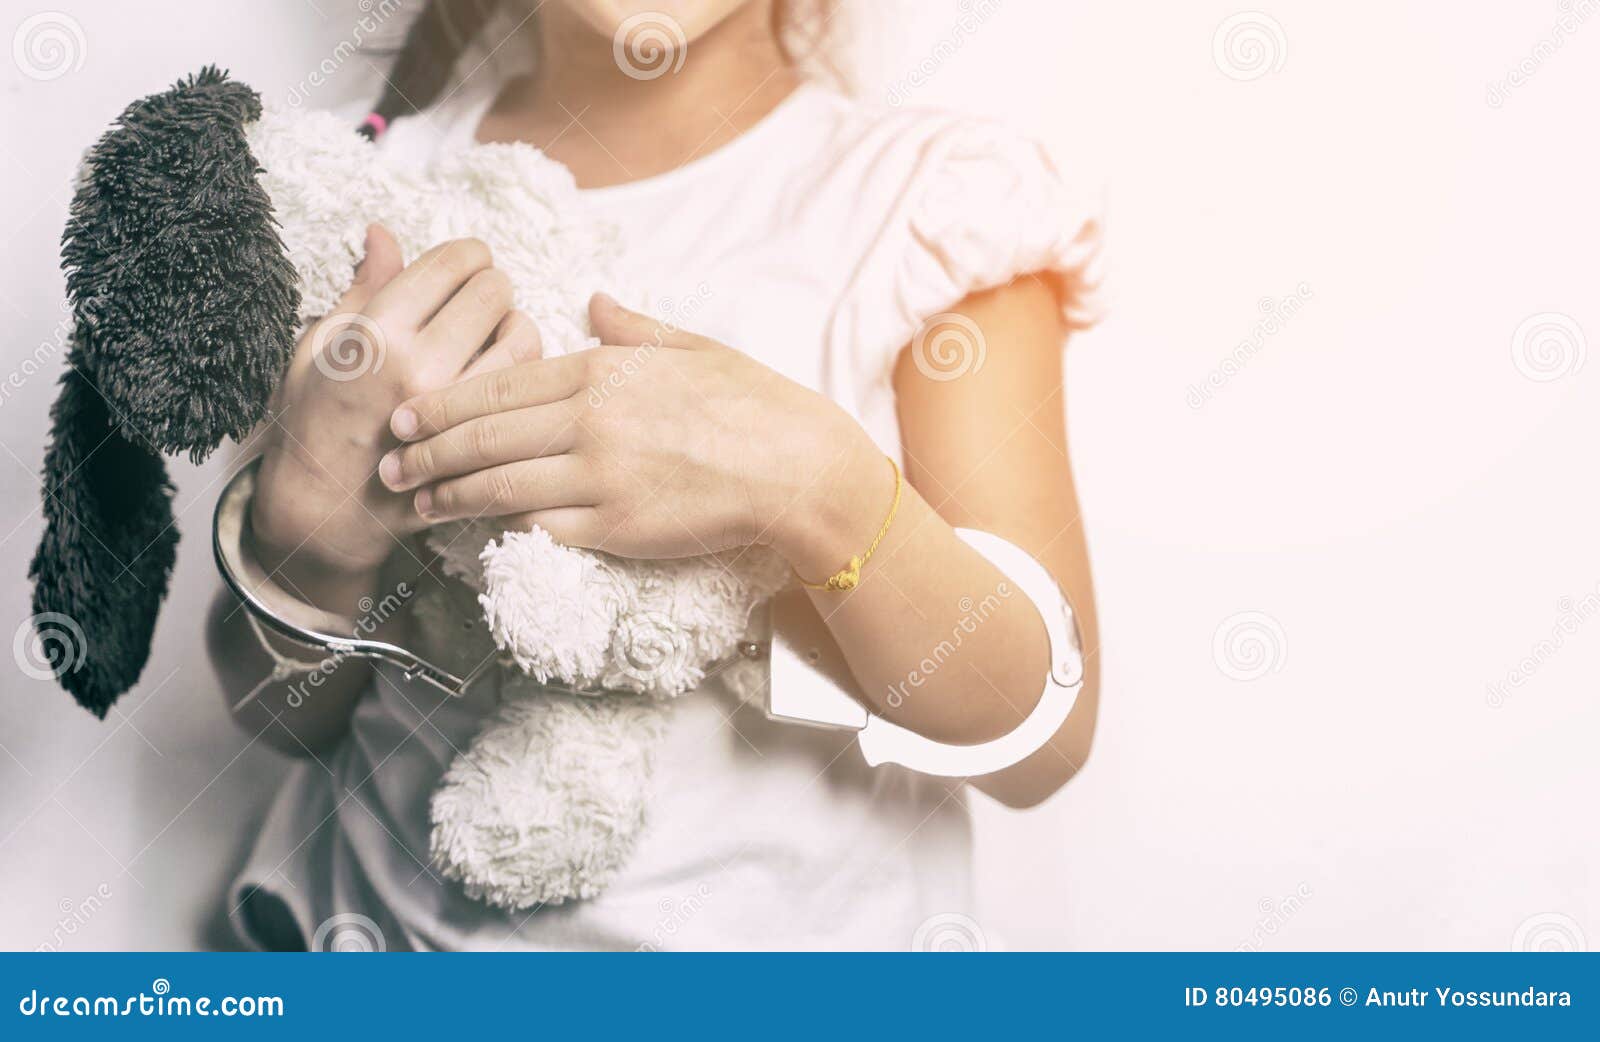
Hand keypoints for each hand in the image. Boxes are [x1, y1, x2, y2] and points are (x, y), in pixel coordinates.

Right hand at [249, 226, 539, 602]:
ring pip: (525, 335)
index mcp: (376, 333)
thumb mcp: (322, 345)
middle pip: (495, 290)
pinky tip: (504, 374)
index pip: (452, 262)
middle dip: (492, 287)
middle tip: (481, 301)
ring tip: (495, 336)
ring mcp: (456, 409)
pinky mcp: (480, 441)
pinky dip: (526, 371)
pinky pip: (529, 387)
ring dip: (515, 326)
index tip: (466, 267)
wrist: (325, 510)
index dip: (468, 255)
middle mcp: (419, 366)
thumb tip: (384, 232)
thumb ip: (364, 288)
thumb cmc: (316, 420)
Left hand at [378, 293, 884, 566]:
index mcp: (603, 370)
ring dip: (448, 494)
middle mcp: (591, 420)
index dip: (445, 403)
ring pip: (499, 485)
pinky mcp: (616, 528)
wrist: (795, 467)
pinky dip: (504, 526)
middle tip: (390, 463)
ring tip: (416, 502)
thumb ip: (631, 327)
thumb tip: (594, 301)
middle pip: (484, 436)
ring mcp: (600, 477)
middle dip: (428, 451)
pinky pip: (542, 526)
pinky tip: (480, 528)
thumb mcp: (690, 346)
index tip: (411, 414)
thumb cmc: (750, 402)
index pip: (501, 384)